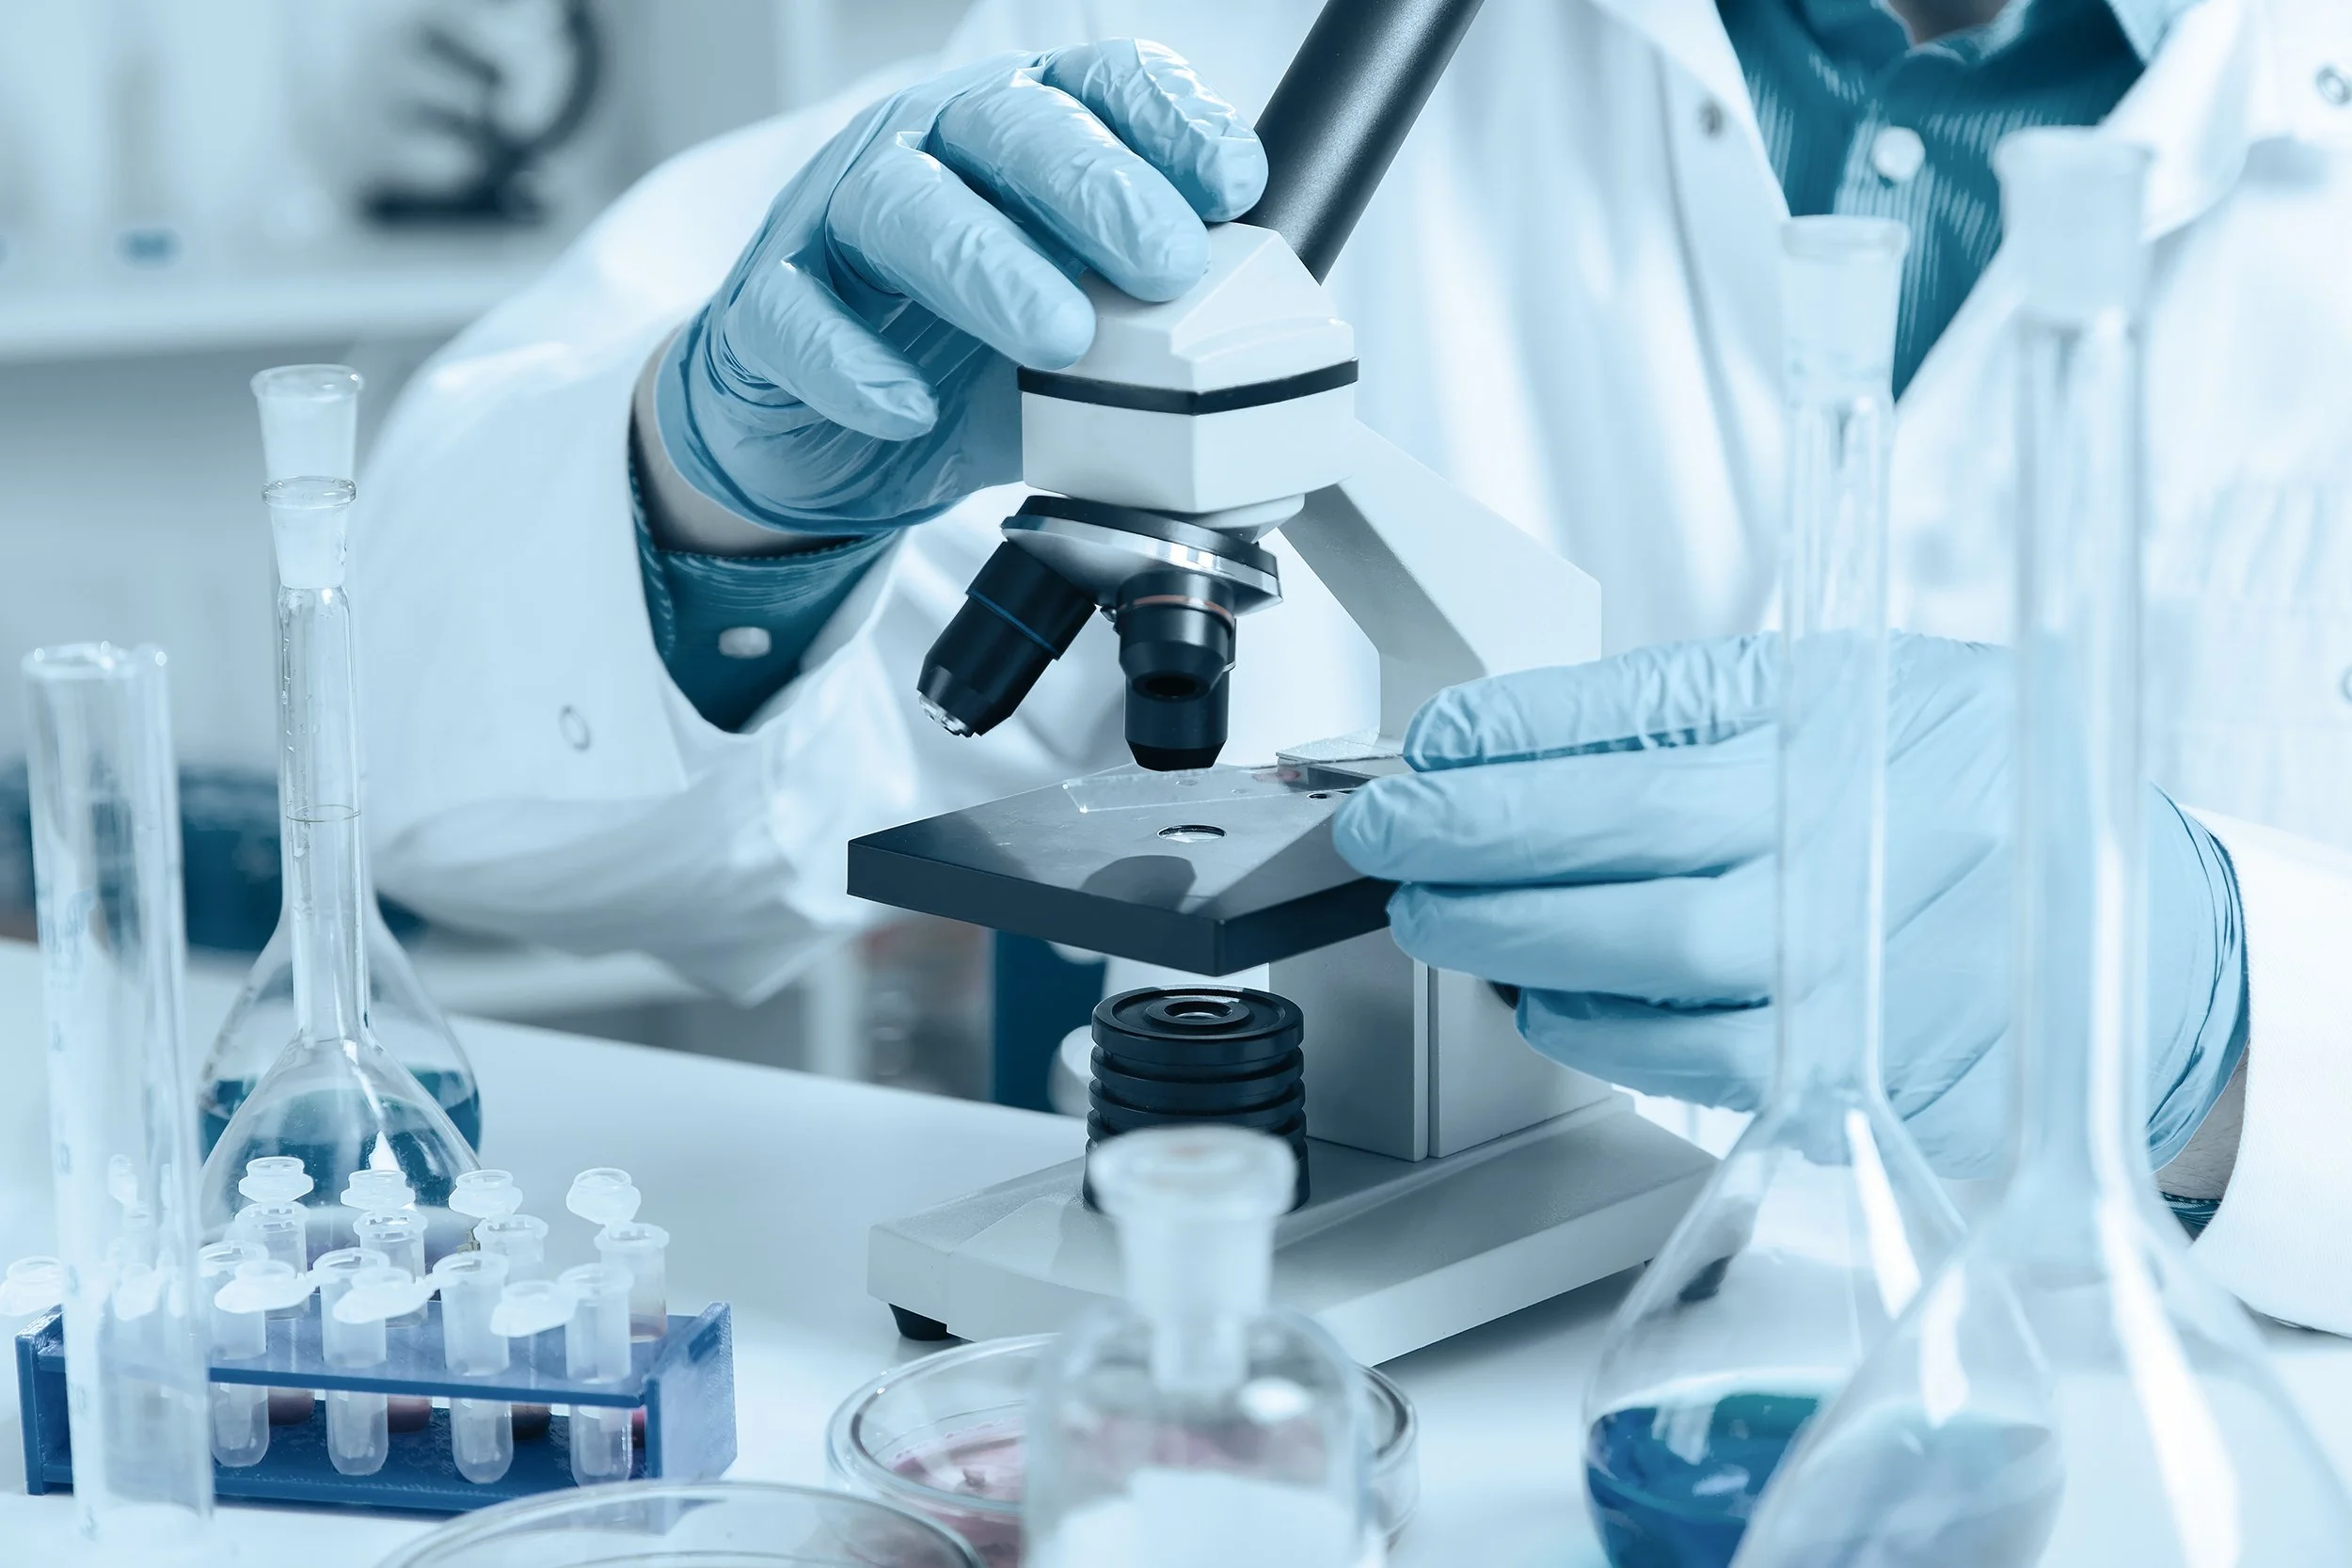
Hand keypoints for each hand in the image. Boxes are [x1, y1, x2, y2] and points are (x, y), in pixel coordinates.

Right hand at [654, 41, 1265, 532]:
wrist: (828, 435)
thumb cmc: (966, 358)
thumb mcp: (1084, 338)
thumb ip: (1159, 328)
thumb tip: (1271, 365)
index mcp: (1018, 135)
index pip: (1097, 86)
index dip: (1168, 123)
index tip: (1234, 185)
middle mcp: (928, 149)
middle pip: (1007, 126)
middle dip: (1097, 186)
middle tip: (1163, 262)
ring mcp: (837, 218)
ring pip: (901, 204)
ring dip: (990, 266)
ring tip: (1061, 337)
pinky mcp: (767, 307)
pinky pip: (797, 316)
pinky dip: (854, 361)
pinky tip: (909, 405)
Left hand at [1332, 634, 2246, 1178]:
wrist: (2141, 943)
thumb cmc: (1977, 799)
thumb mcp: (1863, 690)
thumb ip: (1692, 710)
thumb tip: (1498, 740)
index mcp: (1853, 719)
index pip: (1644, 714)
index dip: (1506, 733)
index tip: (1425, 743)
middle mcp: (1858, 841)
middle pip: (1618, 843)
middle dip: (1467, 842)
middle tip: (1385, 837)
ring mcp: (1860, 969)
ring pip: (1635, 965)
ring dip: (1504, 940)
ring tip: (1437, 913)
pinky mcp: (1857, 1075)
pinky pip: (1679, 1061)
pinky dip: (1584, 1025)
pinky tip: (1539, 989)